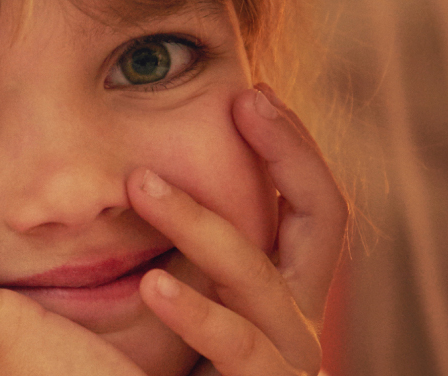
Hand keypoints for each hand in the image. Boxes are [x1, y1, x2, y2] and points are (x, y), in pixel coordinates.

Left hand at [128, 85, 344, 375]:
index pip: (309, 206)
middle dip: (288, 156)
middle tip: (242, 104)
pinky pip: (237, 348)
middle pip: (322, 220)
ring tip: (141, 186)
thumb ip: (173, 267)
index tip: (251, 97)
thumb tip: (126, 197)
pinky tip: (154, 284)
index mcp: (283, 295)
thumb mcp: (185, 319)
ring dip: (202, 225)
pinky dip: (197, 314)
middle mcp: (299, 320)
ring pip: (260, 279)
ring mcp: (289, 361)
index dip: (291, 148)